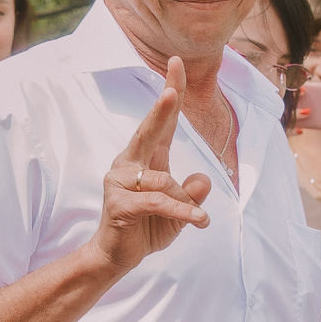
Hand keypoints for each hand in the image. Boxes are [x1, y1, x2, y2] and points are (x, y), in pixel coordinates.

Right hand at [91, 57, 213, 274]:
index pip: (161, 122)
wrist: (117, 257)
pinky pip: (159, 202)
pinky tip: (198, 221)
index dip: (171, 93)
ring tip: (195, 219)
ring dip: (185, 204)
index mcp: (146, 158)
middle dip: (162, 109)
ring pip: (165, 181)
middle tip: (171, 91)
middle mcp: (129, 163)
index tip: (177, 64)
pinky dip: (182, 212)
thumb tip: (202, 180)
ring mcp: (120, 182)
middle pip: (149, 130)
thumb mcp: (181, 210)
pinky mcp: (120, 204)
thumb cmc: (148, 227)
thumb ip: (192, 194)